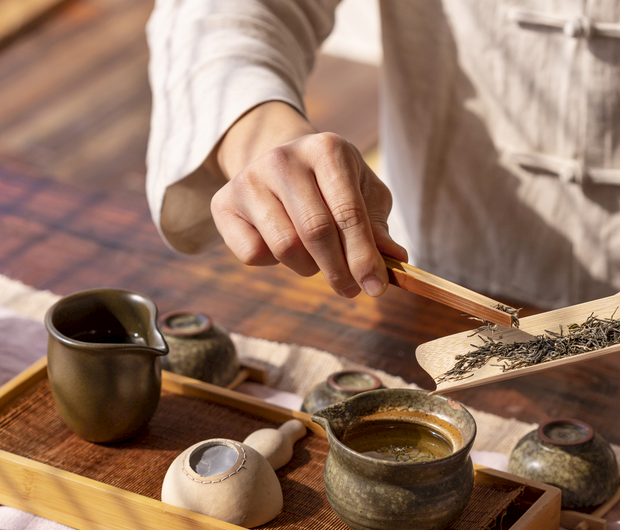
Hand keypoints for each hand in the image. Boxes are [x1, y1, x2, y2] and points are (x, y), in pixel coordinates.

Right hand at [209, 102, 406, 297]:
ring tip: (317, 261)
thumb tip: (396, 259)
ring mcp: (249, 179)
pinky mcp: (224, 203)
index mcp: (327, 149)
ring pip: (284, 247)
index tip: (376, 288)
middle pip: (315, 232)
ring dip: (307, 268)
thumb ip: (378, 227)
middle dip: (338, 271)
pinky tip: (282, 246)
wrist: (278, 161)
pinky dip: (273, 263)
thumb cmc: (332, 183)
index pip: (348, 213)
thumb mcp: (364, 194)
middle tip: (351, 290)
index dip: (364, 257)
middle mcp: (283, 158)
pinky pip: (252, 253)